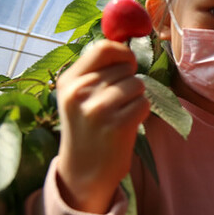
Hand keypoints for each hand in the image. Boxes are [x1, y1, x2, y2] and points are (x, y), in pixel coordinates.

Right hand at [56, 40, 150, 213]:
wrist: (84, 171)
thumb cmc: (88, 128)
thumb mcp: (80, 96)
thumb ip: (97, 71)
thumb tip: (123, 44)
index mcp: (69, 80)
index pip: (103, 48)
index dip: (123, 53)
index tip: (127, 64)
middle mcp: (80, 92)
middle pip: (125, 67)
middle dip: (129, 81)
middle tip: (117, 103)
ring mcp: (98, 108)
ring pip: (138, 84)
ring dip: (136, 98)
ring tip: (120, 114)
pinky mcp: (117, 124)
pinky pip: (144, 103)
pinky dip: (141, 112)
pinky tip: (126, 125)